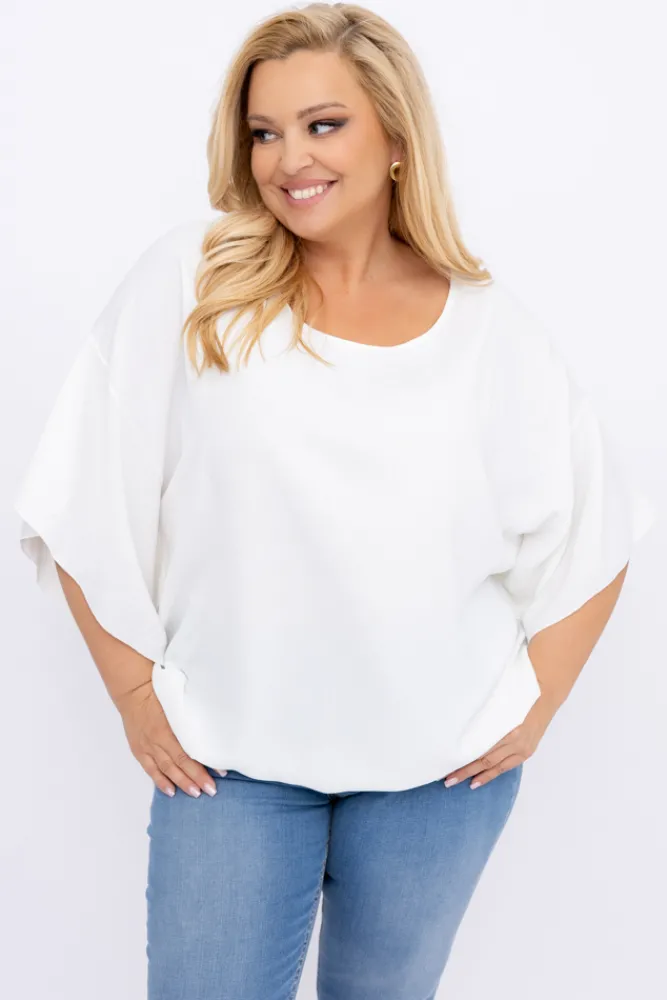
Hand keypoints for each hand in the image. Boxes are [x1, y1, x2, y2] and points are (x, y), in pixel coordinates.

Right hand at [115, 680, 219, 798]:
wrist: (134, 690)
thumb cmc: (160, 691)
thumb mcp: (179, 701)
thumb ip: (192, 717)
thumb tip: (212, 730)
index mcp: (169, 727)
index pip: (190, 751)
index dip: (206, 763)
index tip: (221, 772)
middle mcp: (158, 739)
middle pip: (181, 763)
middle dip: (197, 778)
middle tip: (212, 790)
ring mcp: (147, 746)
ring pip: (167, 769)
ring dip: (182, 782)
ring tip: (196, 793)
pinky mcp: (139, 749)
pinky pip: (150, 769)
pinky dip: (160, 781)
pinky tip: (171, 791)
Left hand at [443, 693, 558, 788]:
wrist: (546, 692)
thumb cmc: (518, 689)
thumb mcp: (498, 698)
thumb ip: (483, 714)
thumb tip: (459, 726)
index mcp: (505, 724)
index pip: (479, 745)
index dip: (463, 756)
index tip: (446, 762)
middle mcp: (514, 738)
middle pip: (484, 759)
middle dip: (465, 770)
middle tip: (447, 780)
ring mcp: (522, 747)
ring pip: (495, 766)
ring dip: (476, 775)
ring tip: (458, 782)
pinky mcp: (527, 751)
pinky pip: (506, 767)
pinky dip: (491, 774)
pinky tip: (478, 781)